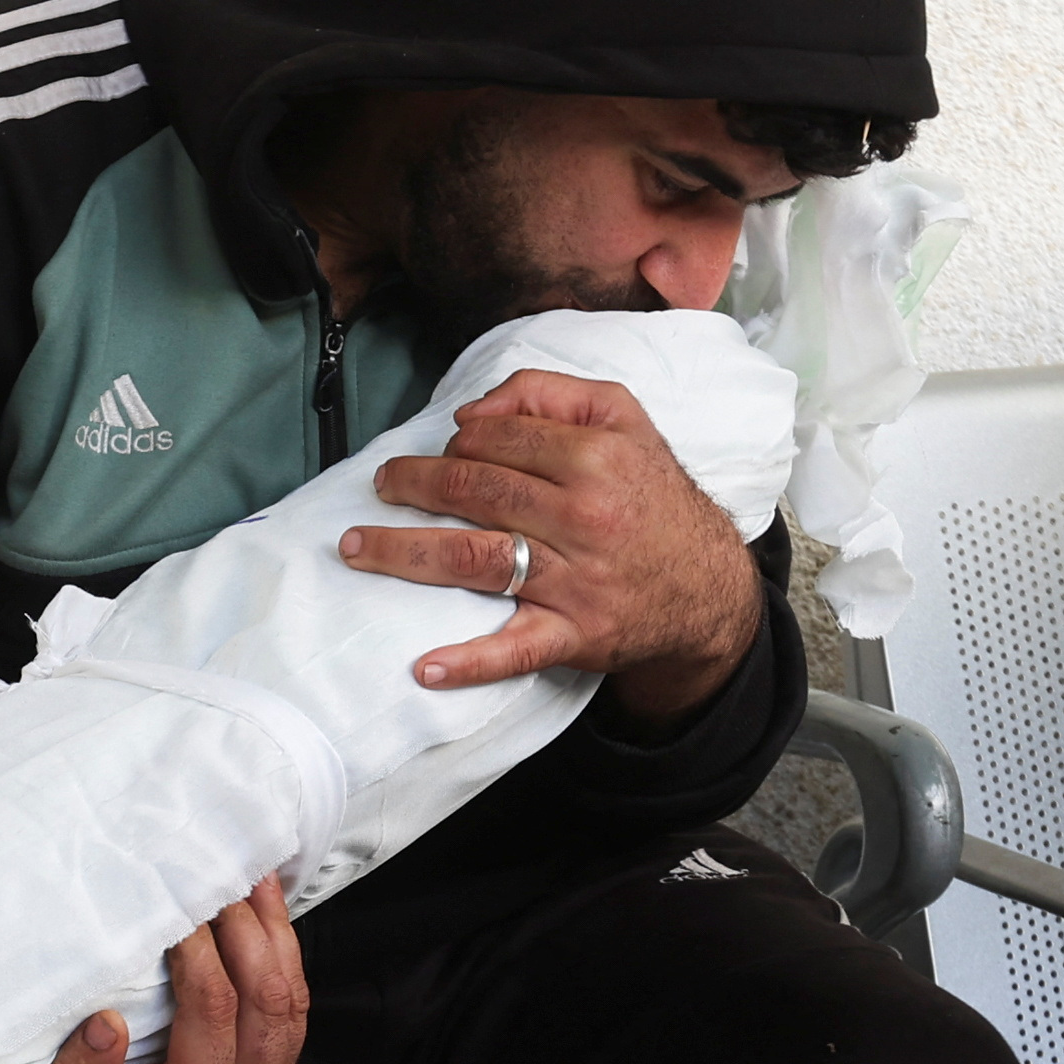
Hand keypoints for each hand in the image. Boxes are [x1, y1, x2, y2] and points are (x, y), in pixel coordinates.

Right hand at [17, 876, 305, 1063]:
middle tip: (219, 880)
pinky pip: (291, 1008)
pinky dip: (281, 953)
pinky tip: (264, 908)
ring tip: (253, 878)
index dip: (200, 950)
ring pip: (293, 1003)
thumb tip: (106, 1025)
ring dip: (276, 936)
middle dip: (248, 934)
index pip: (213, 1014)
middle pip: (270, 1006)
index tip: (177, 902)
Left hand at [337, 366, 764, 724]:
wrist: (707, 585)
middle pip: (473, 492)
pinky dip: (468, 662)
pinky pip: (515, 649)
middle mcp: (585, 516)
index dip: (454, 444)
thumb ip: (548, 395)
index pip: (495, 442)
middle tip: (381, 486)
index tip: (439, 453)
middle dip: (412, 485)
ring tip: (356, 548)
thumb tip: (470, 412)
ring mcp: (577, 580)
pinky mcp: (576, 634)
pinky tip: (424, 668)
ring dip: (403, 554)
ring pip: (473, 559)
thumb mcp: (623, 419)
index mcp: (595, 457)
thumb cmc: (651, 495)